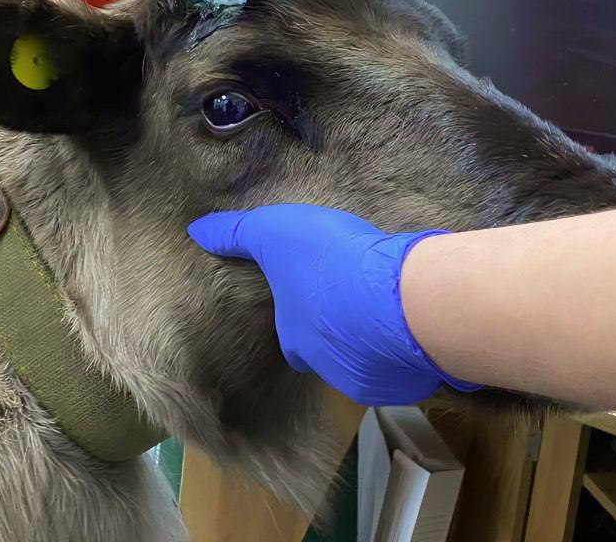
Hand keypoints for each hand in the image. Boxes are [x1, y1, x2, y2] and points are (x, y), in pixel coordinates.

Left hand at [188, 204, 480, 405]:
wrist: (395, 298)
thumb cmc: (330, 262)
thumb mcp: (275, 232)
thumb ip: (237, 234)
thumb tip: (195, 232)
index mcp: (297, 340)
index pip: (292, 340)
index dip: (303, 319)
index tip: (316, 301)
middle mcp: (329, 370)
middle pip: (332, 356)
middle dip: (342, 336)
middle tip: (359, 306)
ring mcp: (371, 381)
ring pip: (371, 363)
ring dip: (377, 343)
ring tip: (394, 312)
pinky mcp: (408, 383)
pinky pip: (407, 370)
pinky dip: (411, 353)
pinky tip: (420, 327)